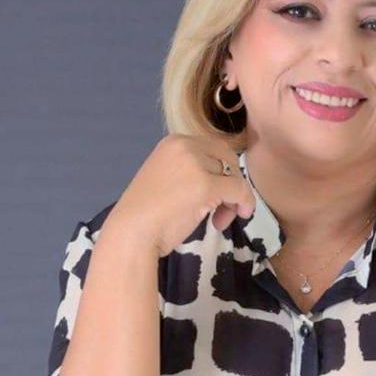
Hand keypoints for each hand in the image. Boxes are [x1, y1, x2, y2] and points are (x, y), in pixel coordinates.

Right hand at [103, 133, 255, 257]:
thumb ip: (193, 171)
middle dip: (232, 184)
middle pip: (228, 158)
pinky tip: (235, 217)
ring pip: (235, 176)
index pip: (215, 149)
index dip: (223, 172)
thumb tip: (228, 180)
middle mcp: (186, 146)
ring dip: (234, 199)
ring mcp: (195, 164)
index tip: (216, 196)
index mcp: (175, 142)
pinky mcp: (205, 184)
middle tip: (222, 211)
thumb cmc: (147, 214)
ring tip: (219, 221)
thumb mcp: (170, 178)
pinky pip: (239, 190)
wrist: (131, 234)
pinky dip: (244, 203)